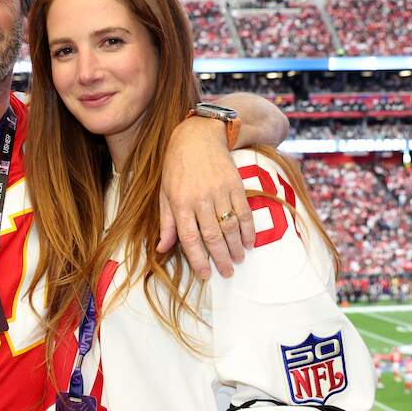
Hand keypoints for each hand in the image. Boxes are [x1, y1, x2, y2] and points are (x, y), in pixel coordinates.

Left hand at [158, 116, 252, 278]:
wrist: (198, 135)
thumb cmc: (177, 166)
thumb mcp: (165, 193)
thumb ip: (166, 222)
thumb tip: (162, 249)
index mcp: (180, 203)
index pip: (189, 238)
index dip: (198, 259)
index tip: (206, 274)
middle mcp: (200, 199)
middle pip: (213, 236)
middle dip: (221, 258)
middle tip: (227, 273)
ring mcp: (220, 191)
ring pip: (230, 226)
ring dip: (236, 247)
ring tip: (238, 260)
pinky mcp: (236, 184)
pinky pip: (245, 212)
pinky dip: (248, 230)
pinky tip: (249, 242)